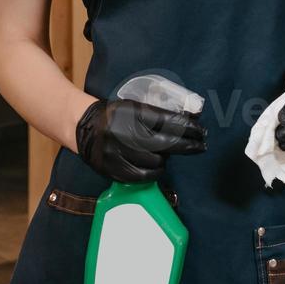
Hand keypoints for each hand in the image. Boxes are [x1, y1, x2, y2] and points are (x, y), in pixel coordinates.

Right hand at [76, 99, 206, 182]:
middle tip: (201, 145)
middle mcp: (126, 133)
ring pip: (157, 161)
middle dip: (188, 145)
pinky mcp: (115, 170)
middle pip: (167, 143)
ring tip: (166, 153)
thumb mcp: (134, 107)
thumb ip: (158, 116)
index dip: (189, 128)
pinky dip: (155, 171)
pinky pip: (144, 176)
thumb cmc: (114, 116)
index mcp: (132, 114)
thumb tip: (190, 121)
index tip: (201, 131)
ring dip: (167, 158)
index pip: (168, 121)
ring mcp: (120, 154)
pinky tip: (158, 166)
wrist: (83, 128)